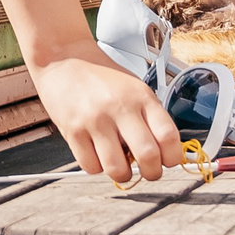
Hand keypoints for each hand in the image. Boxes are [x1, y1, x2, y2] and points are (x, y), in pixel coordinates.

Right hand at [33, 50, 185, 185]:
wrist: (62, 59)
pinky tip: (97, 154)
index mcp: (141, 96)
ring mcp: (95, 120)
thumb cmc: (101, 77)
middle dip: (152, 173)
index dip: (172, 157)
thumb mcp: (133, 88)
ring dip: (123, 175)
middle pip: (148, 156)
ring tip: (120, 165)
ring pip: (117, 168)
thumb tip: (162, 155)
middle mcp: (120, 107)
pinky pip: (91, 166)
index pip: (168, 136)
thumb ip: (149, 118)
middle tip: (148, 171)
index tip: (167, 161)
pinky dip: (97, 167)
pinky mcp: (72, 130)